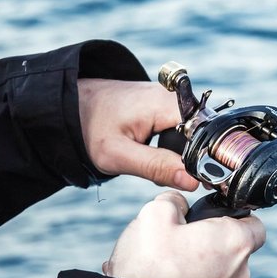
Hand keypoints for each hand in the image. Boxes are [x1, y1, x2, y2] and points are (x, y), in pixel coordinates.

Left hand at [79, 79, 198, 190]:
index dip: (205, 159)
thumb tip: (194, 180)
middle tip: (162, 173)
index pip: (205, 133)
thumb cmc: (90, 128)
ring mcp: (169, 99)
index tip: (194, 180)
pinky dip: (170, 145)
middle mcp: (174, 96)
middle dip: (187, 159)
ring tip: (149, 160)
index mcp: (166, 104)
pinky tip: (150, 151)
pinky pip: (181, 128)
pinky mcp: (164, 105)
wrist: (71, 106)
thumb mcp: (119, 156)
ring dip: (178, 154)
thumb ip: (157, 168)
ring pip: (191, 133)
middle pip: (201, 134)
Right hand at [104, 192, 266, 277]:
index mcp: (235, 241)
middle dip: (209, 240)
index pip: (255, 223)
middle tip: (180, 236)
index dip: (236, 214)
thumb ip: (173, 201)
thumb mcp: (155, 213)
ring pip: (219, 271)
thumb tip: (177, 204)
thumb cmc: (152, 263)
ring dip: (199, 264)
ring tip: (165, 262)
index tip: (212, 214)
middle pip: (233, 248)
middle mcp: (240, 271)